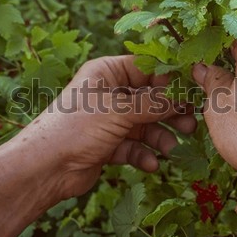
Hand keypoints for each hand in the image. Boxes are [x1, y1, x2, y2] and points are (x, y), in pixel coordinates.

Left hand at [18, 56, 195, 199]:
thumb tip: (183, 97)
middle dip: (168, 112)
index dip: (169, 80)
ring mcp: (108, 120)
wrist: (45, 167)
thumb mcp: (119, 110)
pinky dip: (143, 154)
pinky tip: (151, 164)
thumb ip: (153, 104)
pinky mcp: (107, 144)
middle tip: (190, 123)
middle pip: (148, 99)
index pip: (146, 69)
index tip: (191, 92)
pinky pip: (132, 146)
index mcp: (107, 73)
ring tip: (172, 148)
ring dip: (159, 137)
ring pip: (143, 125)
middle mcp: (109, 94)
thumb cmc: (77, 126)